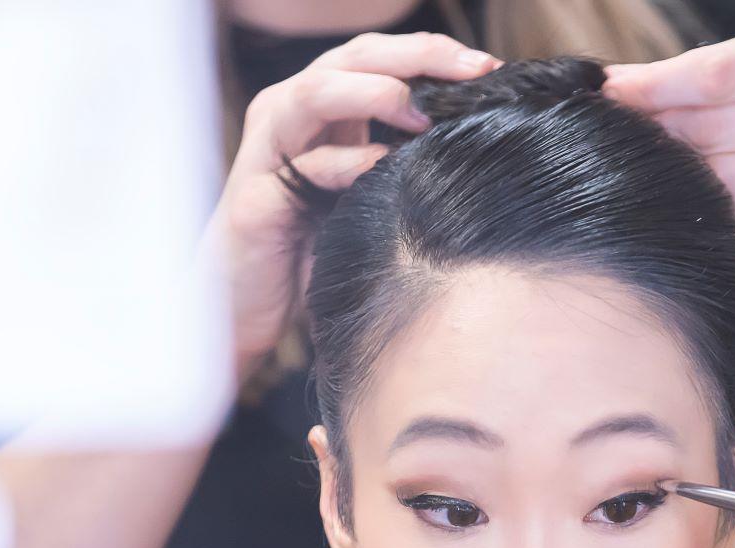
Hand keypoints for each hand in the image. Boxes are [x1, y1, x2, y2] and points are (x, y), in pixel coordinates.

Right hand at [209, 32, 499, 378]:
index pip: (378, 56)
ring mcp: (267, 150)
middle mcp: (289, 114)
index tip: (490, 69)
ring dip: (376, 93)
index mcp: (319, 109)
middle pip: (354, 56)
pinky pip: (303, 166)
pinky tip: (383, 169)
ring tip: (423, 116)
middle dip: (418, 57)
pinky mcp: (255, 197)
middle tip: (473, 73)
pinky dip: (347, 162)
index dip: (432, 54)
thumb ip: (400, 161)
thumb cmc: (310, 250)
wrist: (245, 307)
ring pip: (317, 91)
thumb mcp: (366, 195)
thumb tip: (475, 141)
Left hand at [602, 22, 734, 257]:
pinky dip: (705, 211)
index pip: (715, 75)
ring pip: (718, 180)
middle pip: (709, 129)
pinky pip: (734, 220)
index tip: (610, 92)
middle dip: (658, 132)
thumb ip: (689, 72)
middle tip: (626, 136)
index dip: (655, 86)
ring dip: (677, 176)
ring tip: (659, 168)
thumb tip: (613, 86)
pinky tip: (694, 199)